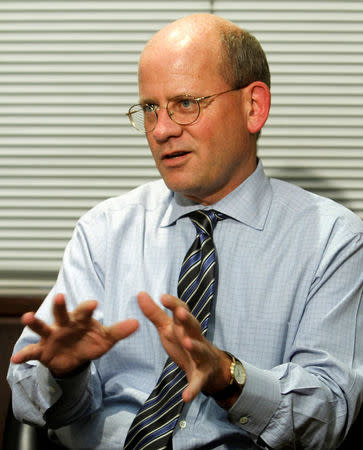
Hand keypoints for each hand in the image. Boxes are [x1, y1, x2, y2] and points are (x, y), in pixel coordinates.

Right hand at [11, 293, 138, 376]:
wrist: (74, 359)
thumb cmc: (90, 343)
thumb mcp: (105, 339)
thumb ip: (119, 331)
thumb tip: (137, 323)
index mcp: (81, 320)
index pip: (85, 310)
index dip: (89, 307)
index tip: (95, 303)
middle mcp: (64, 324)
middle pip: (62, 312)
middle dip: (60, 305)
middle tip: (61, 296)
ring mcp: (52, 336)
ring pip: (43, 327)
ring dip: (35, 322)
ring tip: (27, 317)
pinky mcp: (42, 350)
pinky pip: (32, 352)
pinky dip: (24, 354)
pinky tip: (15, 358)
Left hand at [137, 292, 231, 403]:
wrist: (211, 368)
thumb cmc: (185, 341)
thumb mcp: (168, 328)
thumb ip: (154, 313)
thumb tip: (140, 293)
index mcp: (185, 326)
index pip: (183, 311)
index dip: (174, 304)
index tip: (163, 297)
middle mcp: (195, 338)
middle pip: (194, 326)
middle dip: (188, 319)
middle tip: (180, 313)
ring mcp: (201, 357)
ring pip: (200, 350)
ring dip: (194, 346)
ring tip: (186, 342)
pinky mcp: (201, 376)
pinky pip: (197, 383)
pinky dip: (193, 389)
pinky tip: (186, 397)